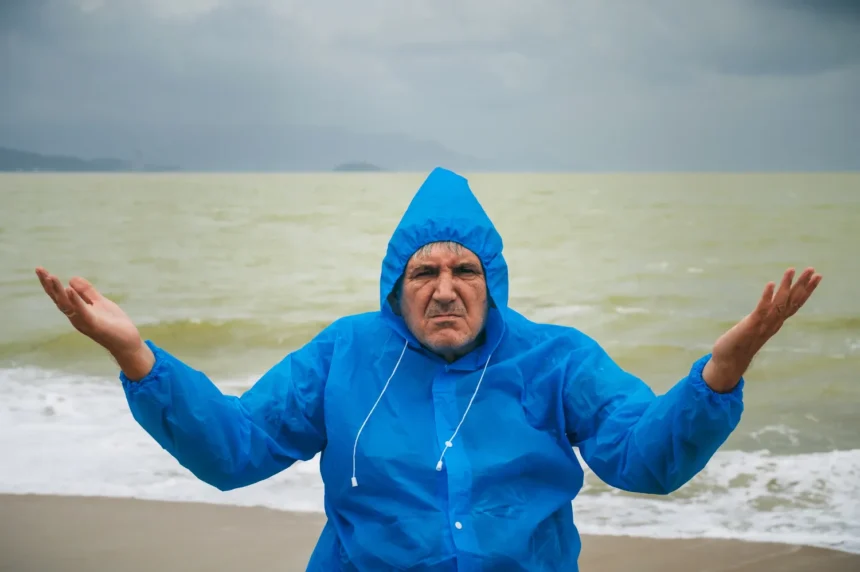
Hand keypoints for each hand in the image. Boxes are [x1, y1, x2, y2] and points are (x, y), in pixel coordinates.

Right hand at [35, 267, 154, 379]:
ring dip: (58, 291)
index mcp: (77, 311)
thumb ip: (87, 292)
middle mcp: (76, 317)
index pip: (60, 295)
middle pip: (58, 299)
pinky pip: (82, 311)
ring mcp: (83, 321)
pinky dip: (75, 300)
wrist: (127, 343)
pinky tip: (69, 289)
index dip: (49, 284)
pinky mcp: (94, 324)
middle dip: (48, 285)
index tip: (40, 269)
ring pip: (66, 305)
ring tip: (50, 276)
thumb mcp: (100, 302)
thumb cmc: (114, 324)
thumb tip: (70, 278)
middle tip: (39, 269)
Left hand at [703, 267, 821, 392]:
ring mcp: (763, 325)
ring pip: (779, 303)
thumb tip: (767, 309)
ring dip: (786, 286)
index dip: (807, 290)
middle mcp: (773, 323)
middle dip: (803, 285)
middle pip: (792, 302)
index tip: (817, 275)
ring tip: (791, 270)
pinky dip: (766, 297)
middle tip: (813, 269)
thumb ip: (763, 319)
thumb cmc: (739, 344)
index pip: (795, 303)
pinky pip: (761, 310)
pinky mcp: (751, 326)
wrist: (728, 362)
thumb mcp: (755, 328)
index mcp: (776, 322)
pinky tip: (770, 284)